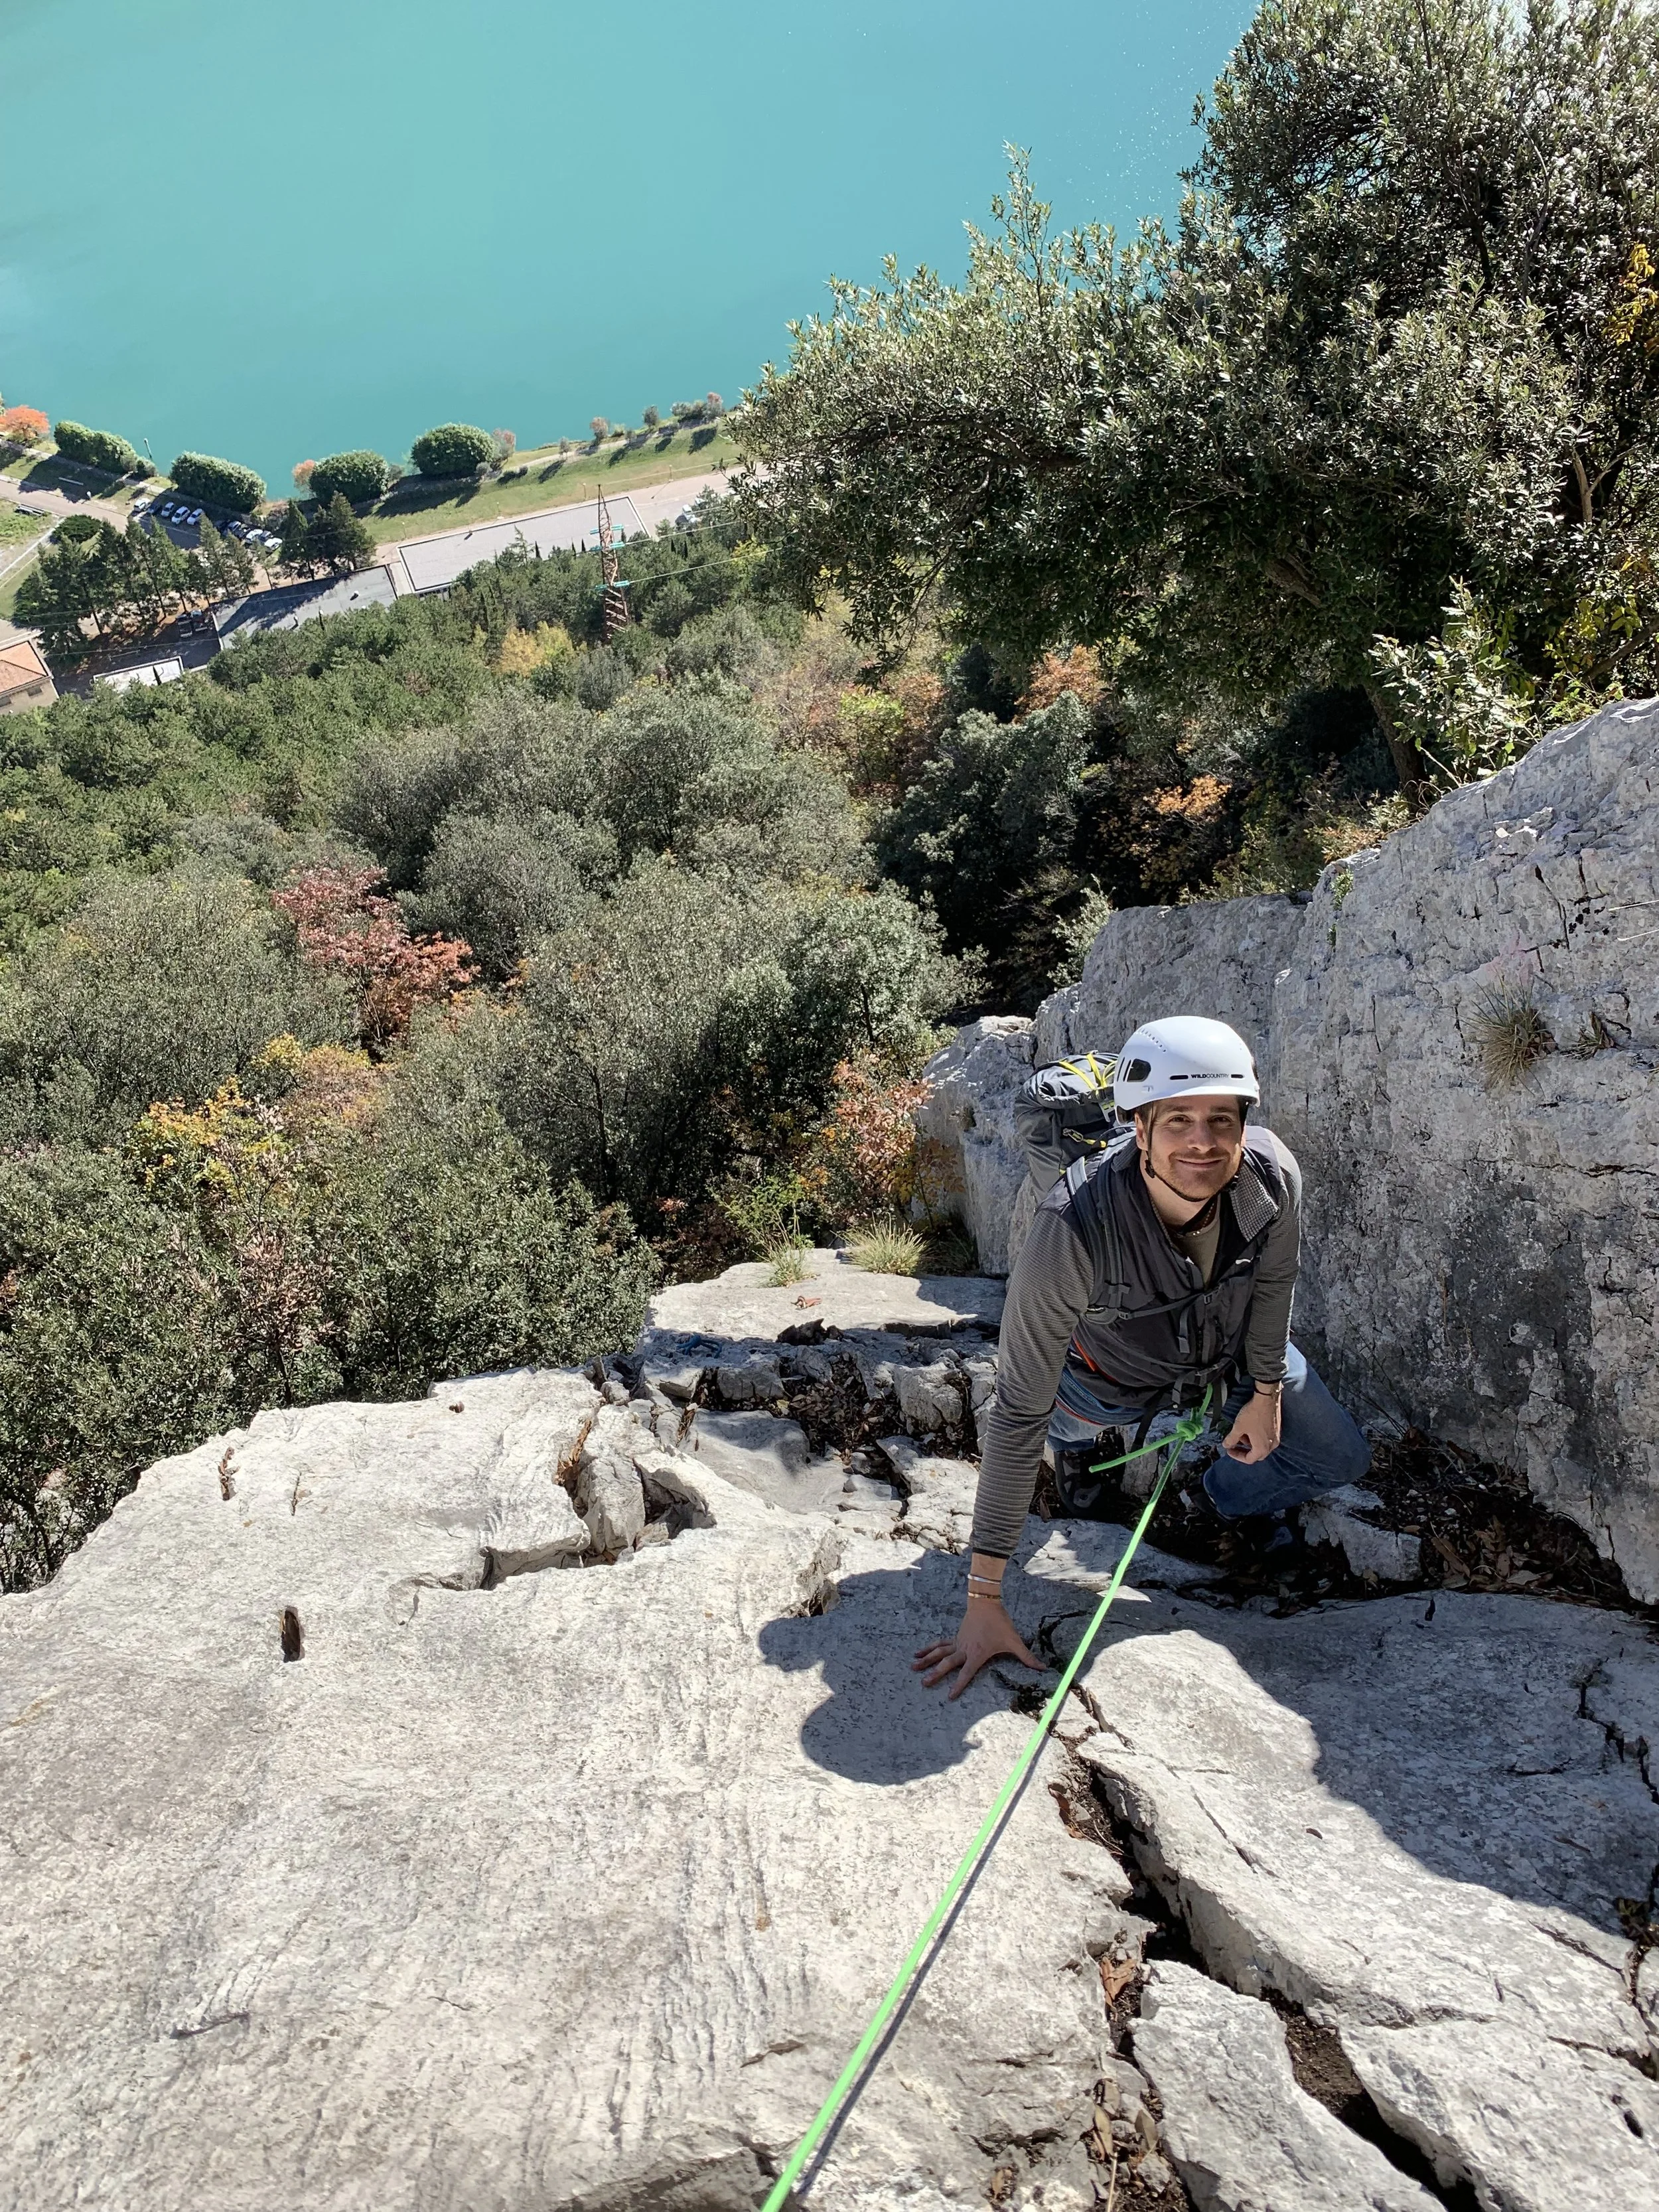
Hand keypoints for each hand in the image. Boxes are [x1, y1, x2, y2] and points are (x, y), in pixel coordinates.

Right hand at [913, 1600, 1041, 1700]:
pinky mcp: (956, 1637)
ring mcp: (958, 1642)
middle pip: (947, 1663)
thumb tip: (1043, 1668)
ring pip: (939, 1653)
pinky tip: (919, 1653)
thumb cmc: (999, 1622)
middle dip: (935, 1674)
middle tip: (923, 1683)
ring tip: (913, 1667)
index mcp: (977, 1654)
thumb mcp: (1014, 1641)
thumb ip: (1027, 1657)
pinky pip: (940, 1644)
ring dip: (927, 1660)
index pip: (967, 1673)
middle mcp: (964, 1649)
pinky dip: (929, 1648)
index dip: (959, 1685)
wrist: (985, 1602)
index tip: (950, 1696)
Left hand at [1222, 1391, 1281, 1463]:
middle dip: (1244, 1450)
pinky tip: (1249, 1428)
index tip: (1229, 1450)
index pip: (1249, 1459)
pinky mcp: (1276, 1430)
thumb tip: (1226, 1445)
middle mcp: (1271, 1445)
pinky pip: (1265, 1439)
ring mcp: (1275, 1438)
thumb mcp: (1238, 1427)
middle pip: (1256, 1454)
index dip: (1237, 1455)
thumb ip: (1231, 1439)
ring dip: (1249, 1442)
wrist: (1266, 1399)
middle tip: (1234, 1444)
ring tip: (1240, 1432)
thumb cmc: (1253, 1414)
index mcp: (1262, 1448)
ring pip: (1260, 1446)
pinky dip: (1256, 1437)